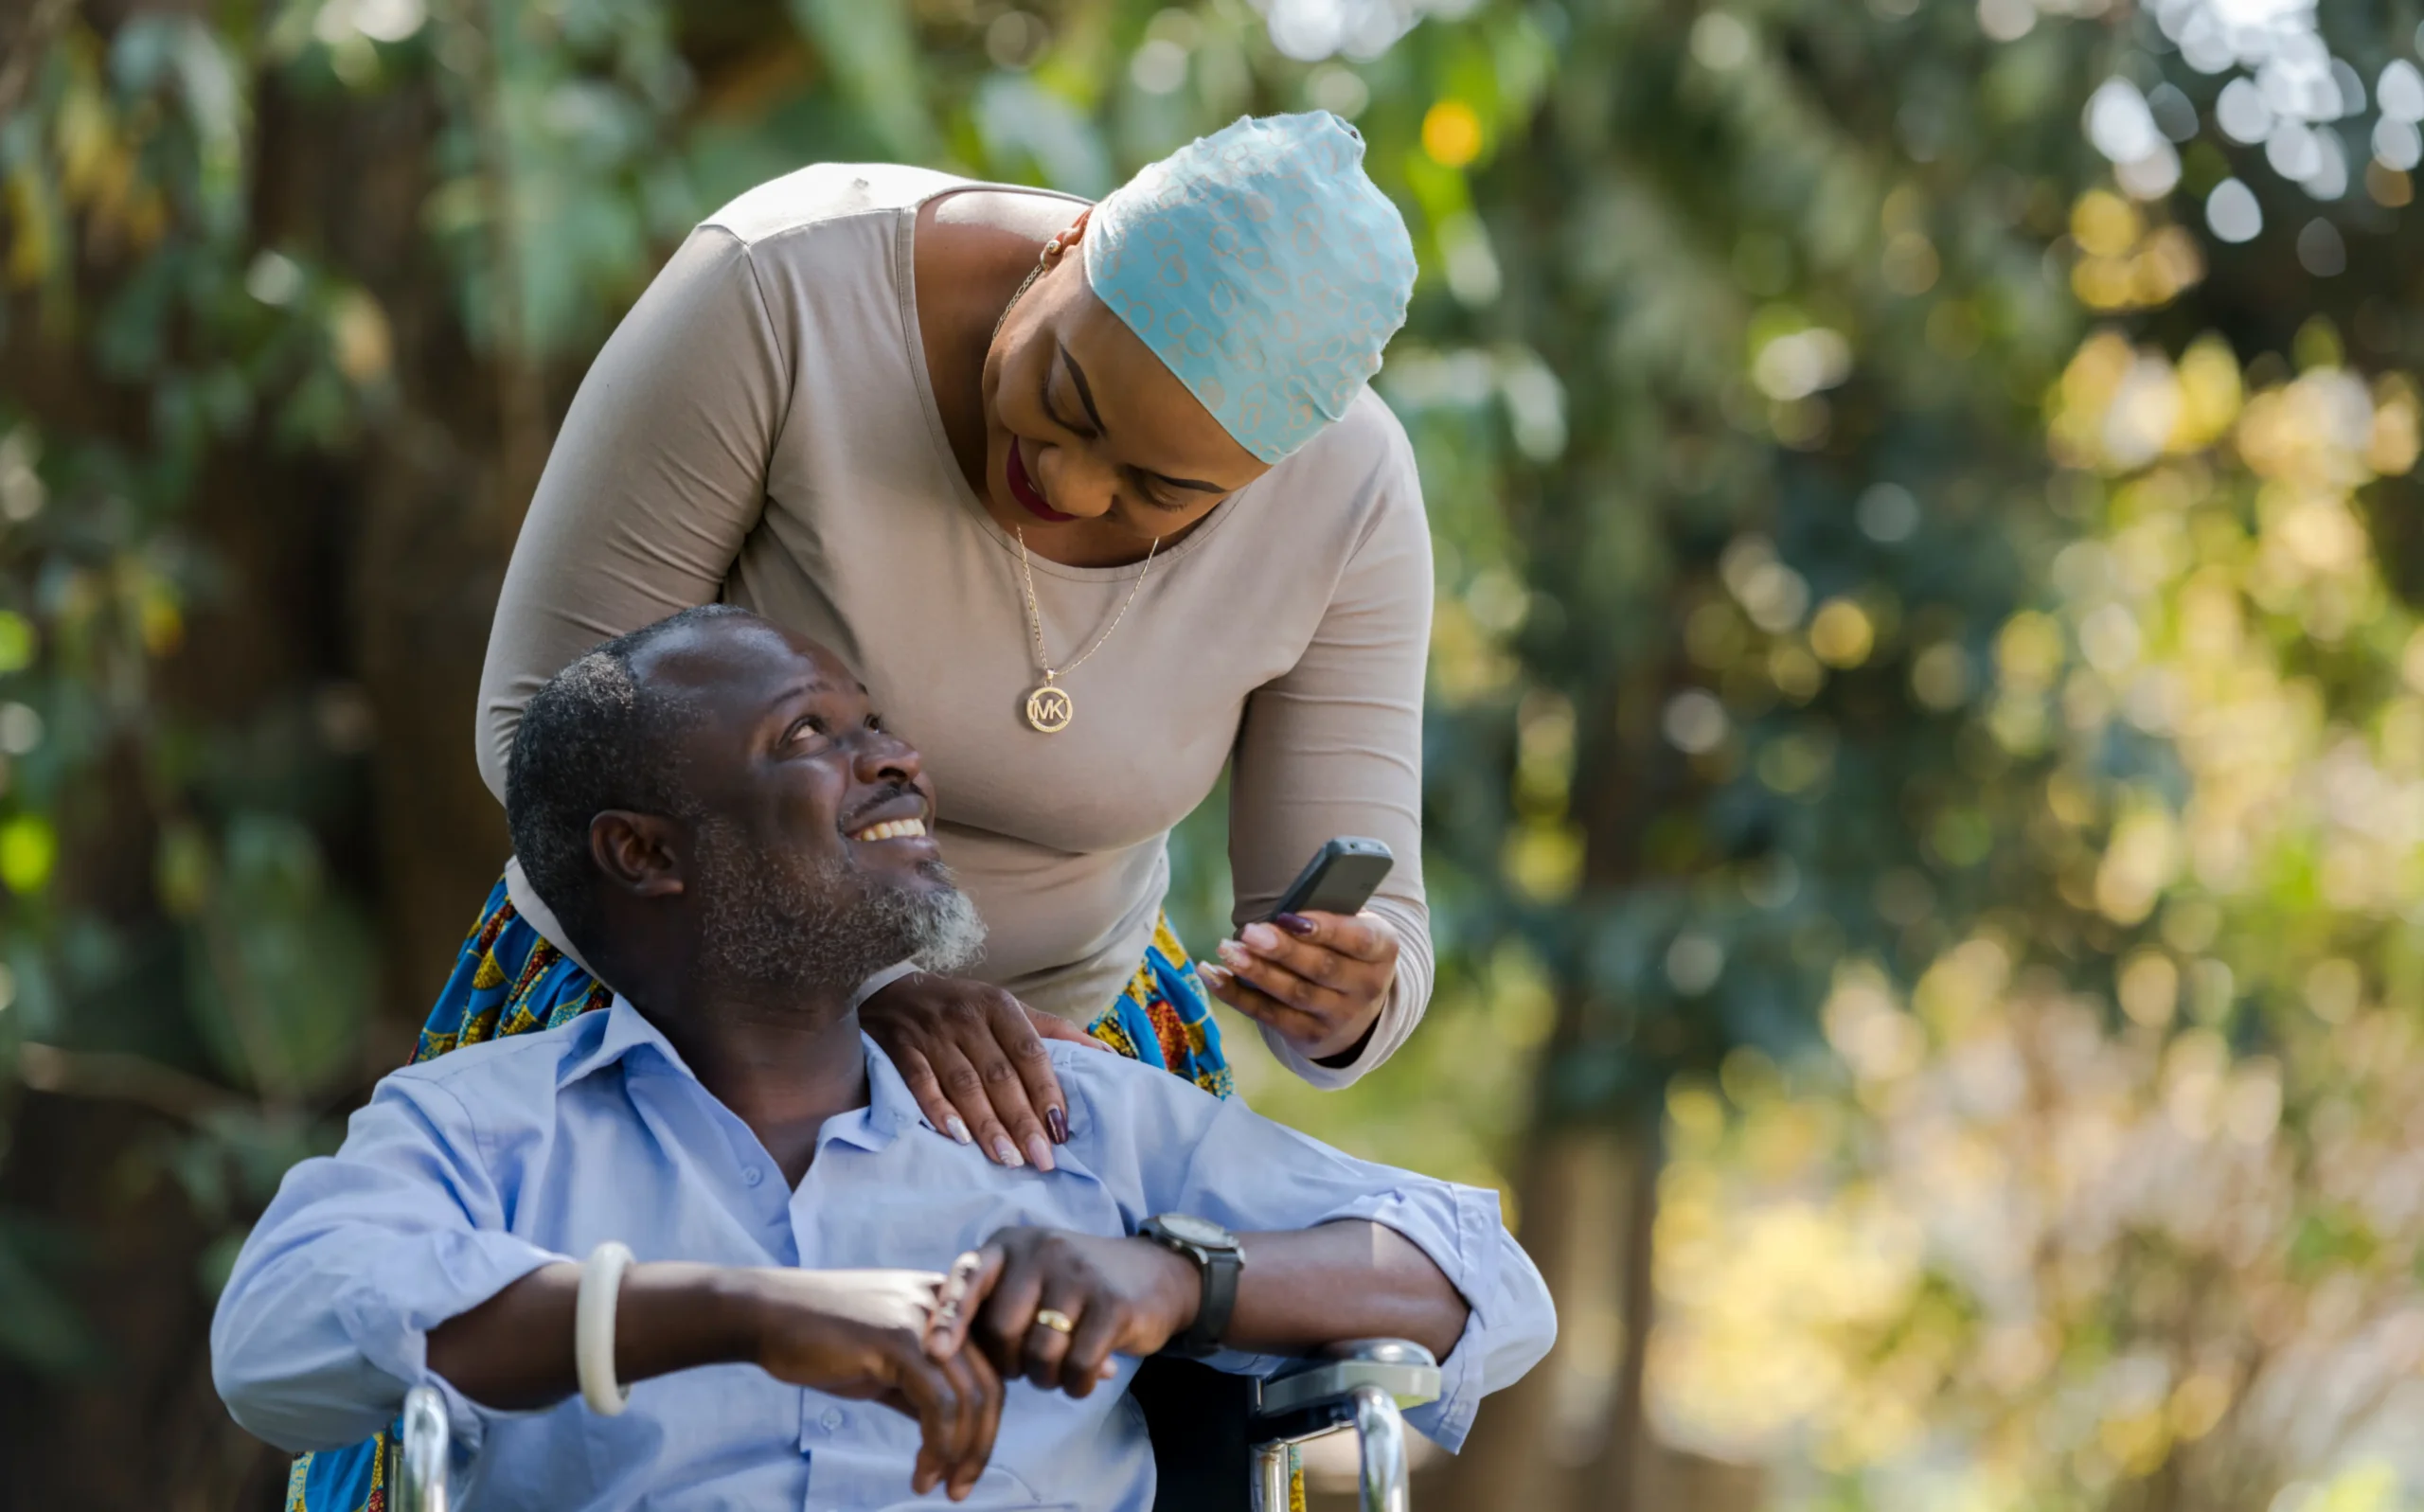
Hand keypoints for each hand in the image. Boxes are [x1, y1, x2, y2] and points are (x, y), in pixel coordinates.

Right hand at [739, 1268, 1004, 1500]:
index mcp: (949, 1308)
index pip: (989, 1372)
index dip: (986, 1424)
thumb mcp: (886, 1362)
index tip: (965, 1465)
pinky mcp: (899, 1340)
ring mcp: (925, 1321)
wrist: (768, 1314)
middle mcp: (947, 1307)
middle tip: (960, 1487)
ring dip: (959, 1454)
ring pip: (969, 1399)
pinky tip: (921, 1471)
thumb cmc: (821, 1338)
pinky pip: (938, 1403)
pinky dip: (938, 1446)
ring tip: (936, 1485)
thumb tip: (949, 1435)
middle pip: (990, 1387)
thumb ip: (921, 1389)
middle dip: (980, 1446)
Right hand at [860, 971, 1108, 1171]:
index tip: (1061, 1130)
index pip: (1030, 1053)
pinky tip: (956, 1137)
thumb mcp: (1006, 1007)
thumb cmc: (962, 1006)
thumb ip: (1054, 1031)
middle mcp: (967, 1017)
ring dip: (986, 1124)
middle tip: (1040, 1160)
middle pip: (999, 1075)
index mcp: (999, 1006)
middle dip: (1021, 1120)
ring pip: (963, 1084)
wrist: (889, 987)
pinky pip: (920, 1082)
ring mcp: (931, 1033)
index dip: (1046, 1092)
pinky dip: (937, 1110)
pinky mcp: (899, 1048)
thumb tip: (1108, 1055)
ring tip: (1007, 1159)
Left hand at [931, 1229, 1198, 1398]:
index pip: (967, 1279)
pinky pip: (1078, 1365)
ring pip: (1039, 1353)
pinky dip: (1076, 1384)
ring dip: (1046, 1377)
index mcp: (1009, 1245)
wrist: (1156, 1273)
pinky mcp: (1113, 1303)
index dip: (949, 1317)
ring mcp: (1079, 1274)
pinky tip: (1085, 1378)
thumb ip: (990, 1303)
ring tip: (1059, 1369)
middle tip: (1029, 1365)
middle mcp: (1041, 1251)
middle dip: (1010, 1363)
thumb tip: (939, 1353)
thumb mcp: (1028, 1277)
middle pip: (1001, 1330)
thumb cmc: (1073, 1287)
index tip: (934, 1352)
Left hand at [1199, 910, 1398, 1063]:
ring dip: (1257, 972)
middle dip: (1283, 950)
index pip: (1357, 939)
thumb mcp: (1352, 926)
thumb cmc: (1345, 947)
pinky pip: (1269, 1015)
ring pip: (1294, 994)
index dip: (1324, 929)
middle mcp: (1367, 987)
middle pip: (1322, 969)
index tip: (1289, 916)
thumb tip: (1279, 912)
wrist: (1357, 1004)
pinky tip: (1213, 974)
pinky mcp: (1310, 1036)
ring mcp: (1340, 1017)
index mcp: (1382, 949)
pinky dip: (1237, 995)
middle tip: (1248, 932)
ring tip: (1227, 950)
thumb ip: (1325, 915)